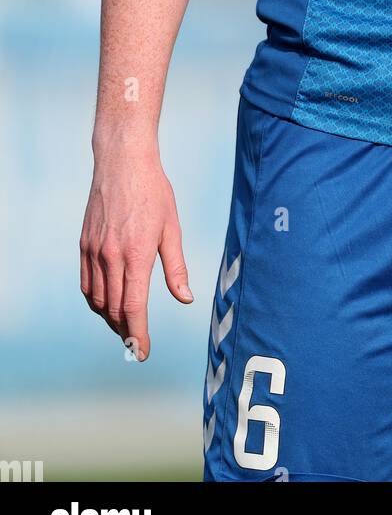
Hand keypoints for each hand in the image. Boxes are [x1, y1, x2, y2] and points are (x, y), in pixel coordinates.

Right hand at [79, 146, 192, 361]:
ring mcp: (94, 251)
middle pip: (114, 308)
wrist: (122, 163)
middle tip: (136, 341)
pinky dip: (95, 300)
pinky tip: (106, 303)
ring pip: (97, 299)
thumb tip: (185, 298)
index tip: (141, 351)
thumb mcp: (172, 228)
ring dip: (109, 318)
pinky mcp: (84, 244)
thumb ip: (176, 267)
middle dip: (125, 330)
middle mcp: (111, 256)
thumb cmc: (154, 192)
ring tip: (123, 326)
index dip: (138, 333)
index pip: (133, 307)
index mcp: (137, 254)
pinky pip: (86, 283)